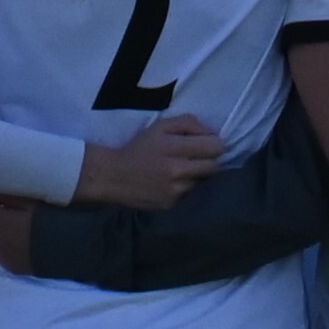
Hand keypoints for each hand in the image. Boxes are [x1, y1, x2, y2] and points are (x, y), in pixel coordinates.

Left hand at [0, 200, 39, 276]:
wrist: (60, 251)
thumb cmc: (45, 221)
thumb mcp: (28, 202)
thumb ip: (7, 196)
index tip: (4, 200)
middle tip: (17, 216)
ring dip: (2, 234)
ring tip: (22, 233)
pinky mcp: (8, 266)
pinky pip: (3, 253)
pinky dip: (9, 248)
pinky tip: (25, 247)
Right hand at [75, 114, 225, 209]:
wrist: (113, 177)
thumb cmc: (139, 148)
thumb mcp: (160, 126)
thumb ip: (188, 123)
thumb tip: (211, 133)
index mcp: (175, 147)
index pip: (215, 147)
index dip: (215, 145)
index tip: (207, 145)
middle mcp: (178, 170)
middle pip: (214, 166)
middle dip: (209, 161)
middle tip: (197, 159)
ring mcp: (175, 191)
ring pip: (203, 182)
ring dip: (197, 176)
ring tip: (183, 171)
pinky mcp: (172, 204)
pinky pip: (190, 195)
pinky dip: (186, 188)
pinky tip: (173, 184)